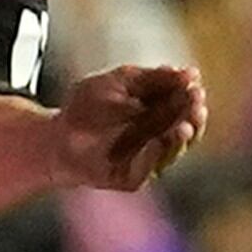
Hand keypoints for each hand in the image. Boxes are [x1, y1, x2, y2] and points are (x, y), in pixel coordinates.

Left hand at [52, 63, 206, 191]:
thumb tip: (189, 72)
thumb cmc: (88, 105)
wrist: (56, 134)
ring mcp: (147, 162)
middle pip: (186, 131)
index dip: (191, 98)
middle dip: (192, 117)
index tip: (194, 85)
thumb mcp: (121, 82)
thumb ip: (153, 78)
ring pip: (171, 152)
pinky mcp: (130, 179)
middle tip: (196, 102)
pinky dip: (154, 156)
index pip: (185, 108)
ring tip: (184, 126)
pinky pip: (146, 169)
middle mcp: (160, 141)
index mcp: (162, 117)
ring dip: (180, 138)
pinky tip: (159, 140)